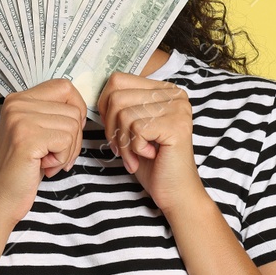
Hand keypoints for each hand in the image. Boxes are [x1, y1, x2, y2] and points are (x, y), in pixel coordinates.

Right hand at [0, 78, 86, 224]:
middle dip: (73, 138)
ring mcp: (20, 119)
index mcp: (18, 99)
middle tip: (54, 156)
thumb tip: (81, 109)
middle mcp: (17, 104)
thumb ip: (52, 114)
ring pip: (73, 126)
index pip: (64, 87)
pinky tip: (44, 167)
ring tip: (47, 162)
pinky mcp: (27, 137)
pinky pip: (67, 141)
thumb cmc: (22, 169)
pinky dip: (62, 159)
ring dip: (67, 151)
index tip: (67, 133)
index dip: (76, 110)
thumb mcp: (36, 132)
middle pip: (73, 110)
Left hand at [96, 71, 203, 214]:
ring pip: (123, 114)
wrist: (175, 193)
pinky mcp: (176, 125)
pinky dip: (134, 148)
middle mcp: (174, 94)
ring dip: (123, 142)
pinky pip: (136, 129)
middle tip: (124, 148)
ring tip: (137, 155)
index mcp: (163, 90)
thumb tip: (98, 97)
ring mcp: (177, 108)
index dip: (106, 108)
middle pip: (116, 97)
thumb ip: (121, 107)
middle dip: (112, 128)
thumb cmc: (153, 164)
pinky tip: (149, 156)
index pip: (118, 81)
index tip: (116, 131)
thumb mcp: (132, 128)